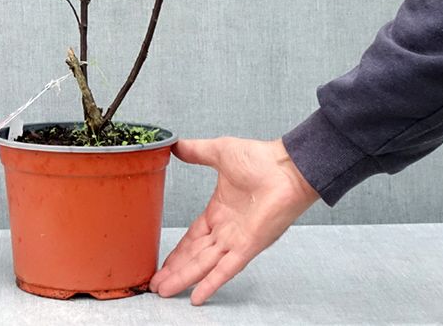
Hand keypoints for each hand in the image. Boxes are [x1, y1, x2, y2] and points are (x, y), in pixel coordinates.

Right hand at [149, 136, 319, 304]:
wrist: (287, 167)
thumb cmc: (260, 159)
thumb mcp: (219, 152)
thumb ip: (196, 151)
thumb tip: (176, 146)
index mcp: (219, 211)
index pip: (193, 237)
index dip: (178, 251)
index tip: (164, 262)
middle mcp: (226, 230)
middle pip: (194, 255)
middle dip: (174, 270)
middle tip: (155, 284)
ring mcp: (236, 240)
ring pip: (203, 264)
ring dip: (183, 278)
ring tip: (163, 290)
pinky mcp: (247, 246)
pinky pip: (226, 268)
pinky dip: (211, 282)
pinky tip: (197, 296)